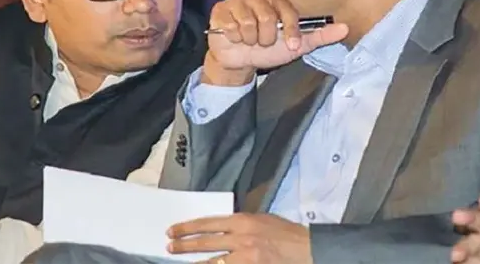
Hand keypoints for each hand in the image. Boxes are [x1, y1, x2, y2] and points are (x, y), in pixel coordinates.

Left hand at [167, 213, 311, 263]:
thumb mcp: (262, 220)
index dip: (187, 228)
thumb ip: (241, 225)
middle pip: (205, 243)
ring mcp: (246, 258)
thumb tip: (219, 230)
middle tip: (170, 248)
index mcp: (244, 221)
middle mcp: (242, 238)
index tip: (173, 231)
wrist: (309, 251)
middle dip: (184, 246)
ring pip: (212, 263)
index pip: (208, 223)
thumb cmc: (287, 235)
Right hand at [203, 0, 347, 84]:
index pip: (288, 11)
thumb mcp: (296, 46)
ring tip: (248, 40)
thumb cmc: (268, 50)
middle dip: (266, 38)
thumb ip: (320, 36)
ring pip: (248, 21)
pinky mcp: (220, 10)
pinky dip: (234, 37)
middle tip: (263, 42)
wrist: (240, 61)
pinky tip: (234, 38)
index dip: (290, 30)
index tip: (290, 46)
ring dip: (250, 39)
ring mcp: (236, 2)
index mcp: (276, 2)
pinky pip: (230, 24)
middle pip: (267, 17)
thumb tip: (345, 28)